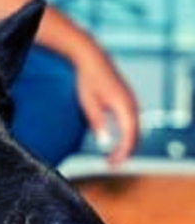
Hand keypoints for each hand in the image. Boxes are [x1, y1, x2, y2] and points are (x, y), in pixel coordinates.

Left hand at [74, 47, 138, 165]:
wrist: (93, 59)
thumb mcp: (88, 104)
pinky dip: (127, 135)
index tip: (111, 164)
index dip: (122, 153)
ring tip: (113, 157)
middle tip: (110, 165)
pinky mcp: (127, 101)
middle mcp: (133, 105)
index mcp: (125, 107)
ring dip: (126, 145)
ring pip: (135, 130)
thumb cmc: (88, 80)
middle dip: (125, 152)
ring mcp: (132, 102)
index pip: (129, 137)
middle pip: (135, 136)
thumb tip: (105, 143)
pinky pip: (131, 122)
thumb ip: (97, 123)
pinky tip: (116, 142)